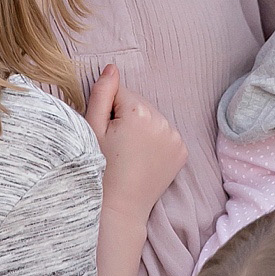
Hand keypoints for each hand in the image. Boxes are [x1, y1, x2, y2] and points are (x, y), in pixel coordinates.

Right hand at [86, 64, 186, 217]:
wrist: (119, 207)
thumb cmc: (100, 168)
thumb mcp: (92, 129)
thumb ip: (102, 93)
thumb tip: (112, 68)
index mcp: (139, 112)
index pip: (121, 94)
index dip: (108, 112)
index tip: (107, 134)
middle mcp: (163, 121)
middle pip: (139, 105)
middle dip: (127, 118)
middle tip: (116, 146)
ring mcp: (176, 137)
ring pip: (152, 119)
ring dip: (142, 129)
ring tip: (129, 154)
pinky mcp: (182, 151)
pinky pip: (165, 134)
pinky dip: (155, 141)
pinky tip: (144, 158)